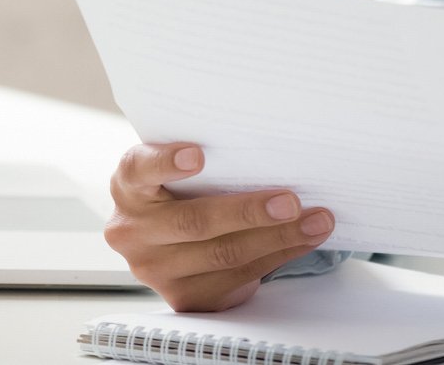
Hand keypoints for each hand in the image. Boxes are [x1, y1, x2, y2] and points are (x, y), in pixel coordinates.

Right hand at [104, 141, 336, 310]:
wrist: (168, 239)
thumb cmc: (183, 189)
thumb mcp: (178, 169)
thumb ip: (206, 159)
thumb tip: (270, 147)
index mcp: (128, 186)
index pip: (139, 169)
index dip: (166, 162)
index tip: (197, 155)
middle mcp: (133, 231)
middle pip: (194, 222)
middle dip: (249, 212)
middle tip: (291, 201)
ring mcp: (155, 269)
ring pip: (223, 255)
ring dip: (278, 237)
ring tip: (315, 221)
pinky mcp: (182, 296)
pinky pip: (237, 278)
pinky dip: (277, 256)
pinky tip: (302, 241)